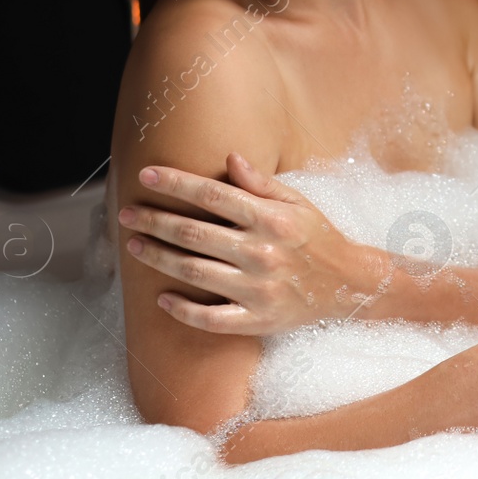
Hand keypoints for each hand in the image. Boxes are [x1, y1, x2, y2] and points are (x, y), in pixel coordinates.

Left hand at [119, 153, 380, 334]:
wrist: (350, 286)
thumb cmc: (320, 239)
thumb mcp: (298, 203)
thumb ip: (261, 184)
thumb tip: (229, 158)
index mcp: (271, 219)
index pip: (212, 194)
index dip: (176, 183)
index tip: (146, 175)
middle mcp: (262, 252)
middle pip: (193, 232)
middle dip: (154, 220)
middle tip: (127, 213)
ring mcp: (258, 289)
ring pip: (193, 272)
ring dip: (158, 258)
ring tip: (135, 246)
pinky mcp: (258, 319)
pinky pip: (211, 318)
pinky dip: (182, 310)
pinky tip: (161, 298)